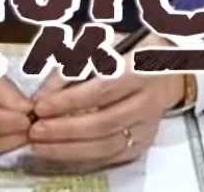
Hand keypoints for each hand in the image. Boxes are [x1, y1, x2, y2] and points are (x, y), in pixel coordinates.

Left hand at [27, 39, 187, 168]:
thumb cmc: (125, 53)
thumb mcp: (99, 47)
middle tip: (36, 130)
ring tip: (41, 144)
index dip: (69, 100)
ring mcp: (147, 125)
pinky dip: (84, 156)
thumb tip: (42, 94)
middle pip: (105, 122)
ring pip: (109, 144)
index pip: (102, 89)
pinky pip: (112, 156)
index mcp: (139, 71)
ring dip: (70, 148)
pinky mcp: (143, 142)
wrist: (167, 69)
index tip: (40, 105)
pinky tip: (60, 151)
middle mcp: (147, 101)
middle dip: (66, 129)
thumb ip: (70, 66)